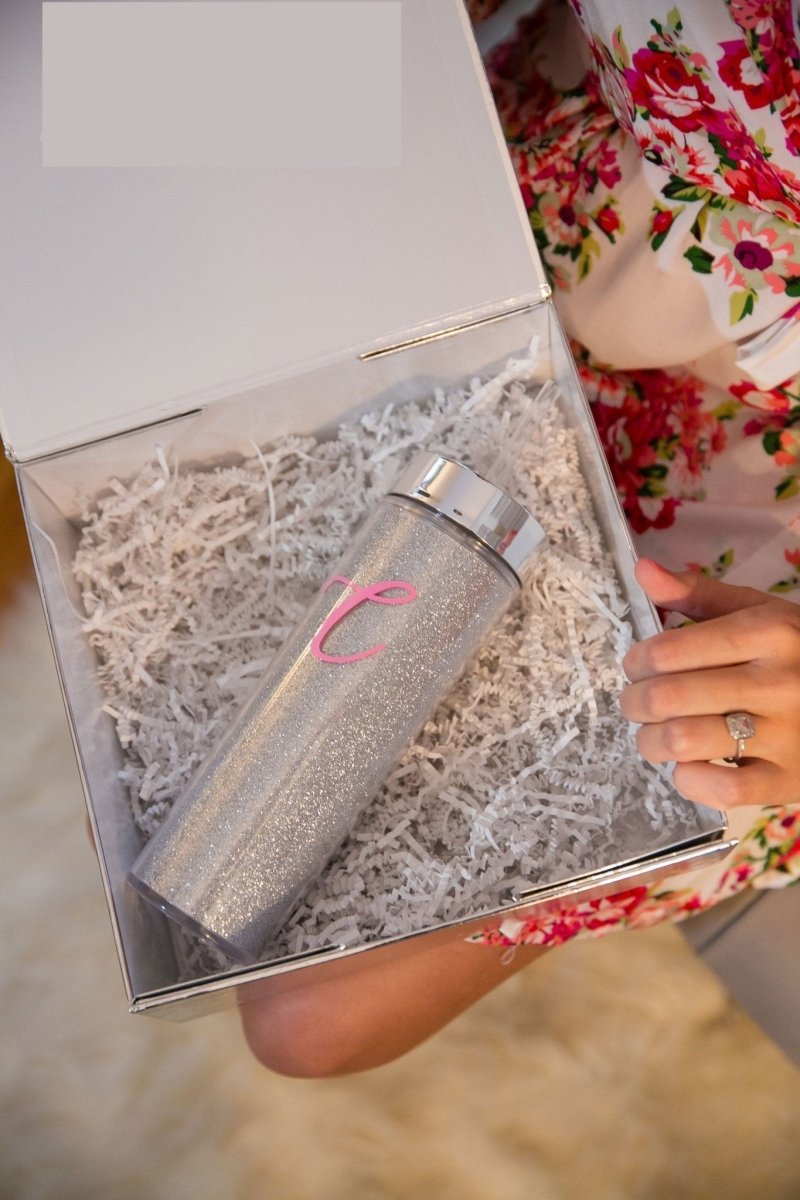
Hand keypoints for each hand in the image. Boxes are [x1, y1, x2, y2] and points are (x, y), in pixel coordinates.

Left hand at [620, 558, 799, 809]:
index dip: (636, 662)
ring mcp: (787, 735)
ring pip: (683, 742)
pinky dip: (689, 780)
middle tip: (639, 703)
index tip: (638, 667)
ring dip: (651, 742)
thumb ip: (696, 593)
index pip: (668, 651)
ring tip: (657, 734)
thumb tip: (642, 570)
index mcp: (768, 633)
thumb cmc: (796, 653)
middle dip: (635, 702)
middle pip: (667, 698)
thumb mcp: (757, 611)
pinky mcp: (788, 780)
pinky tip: (690, 765)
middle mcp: (779, 682)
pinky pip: (720, 790)